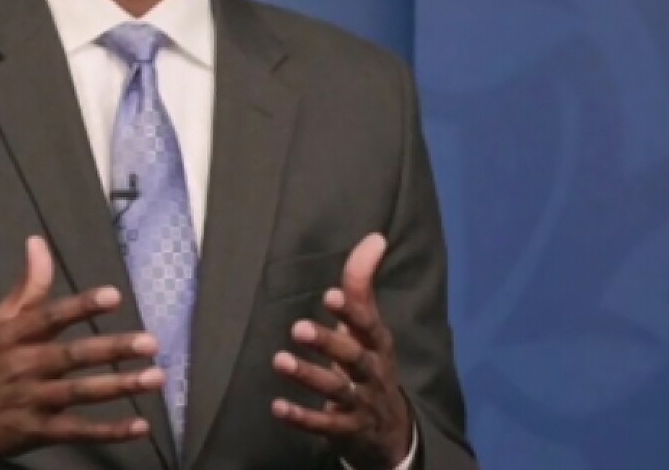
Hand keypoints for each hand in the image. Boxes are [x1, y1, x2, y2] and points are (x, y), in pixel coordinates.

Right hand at [0, 236, 163, 466]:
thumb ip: (27, 286)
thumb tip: (38, 242)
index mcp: (12, 335)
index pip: (49, 317)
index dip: (81, 307)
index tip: (114, 296)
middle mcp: (23, 366)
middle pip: (72, 356)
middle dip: (112, 349)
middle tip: (151, 342)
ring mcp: (31, 401)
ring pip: (80, 393)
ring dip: (120, 386)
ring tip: (156, 377)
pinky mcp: (37, 432)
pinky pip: (78, 431)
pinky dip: (109, 431)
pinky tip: (140, 425)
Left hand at [270, 233, 412, 468]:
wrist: (391, 431)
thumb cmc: (371, 364)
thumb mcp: (369, 327)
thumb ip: (363, 285)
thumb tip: (375, 237)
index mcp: (377, 344)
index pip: (369, 325)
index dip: (352, 312)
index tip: (331, 295)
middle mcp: (372, 372)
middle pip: (353, 358)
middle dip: (328, 343)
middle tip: (298, 327)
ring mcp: (361, 403)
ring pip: (336, 391)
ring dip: (308, 376)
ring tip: (280, 360)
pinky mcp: (347, 430)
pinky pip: (324, 426)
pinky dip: (301, 417)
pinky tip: (277, 406)